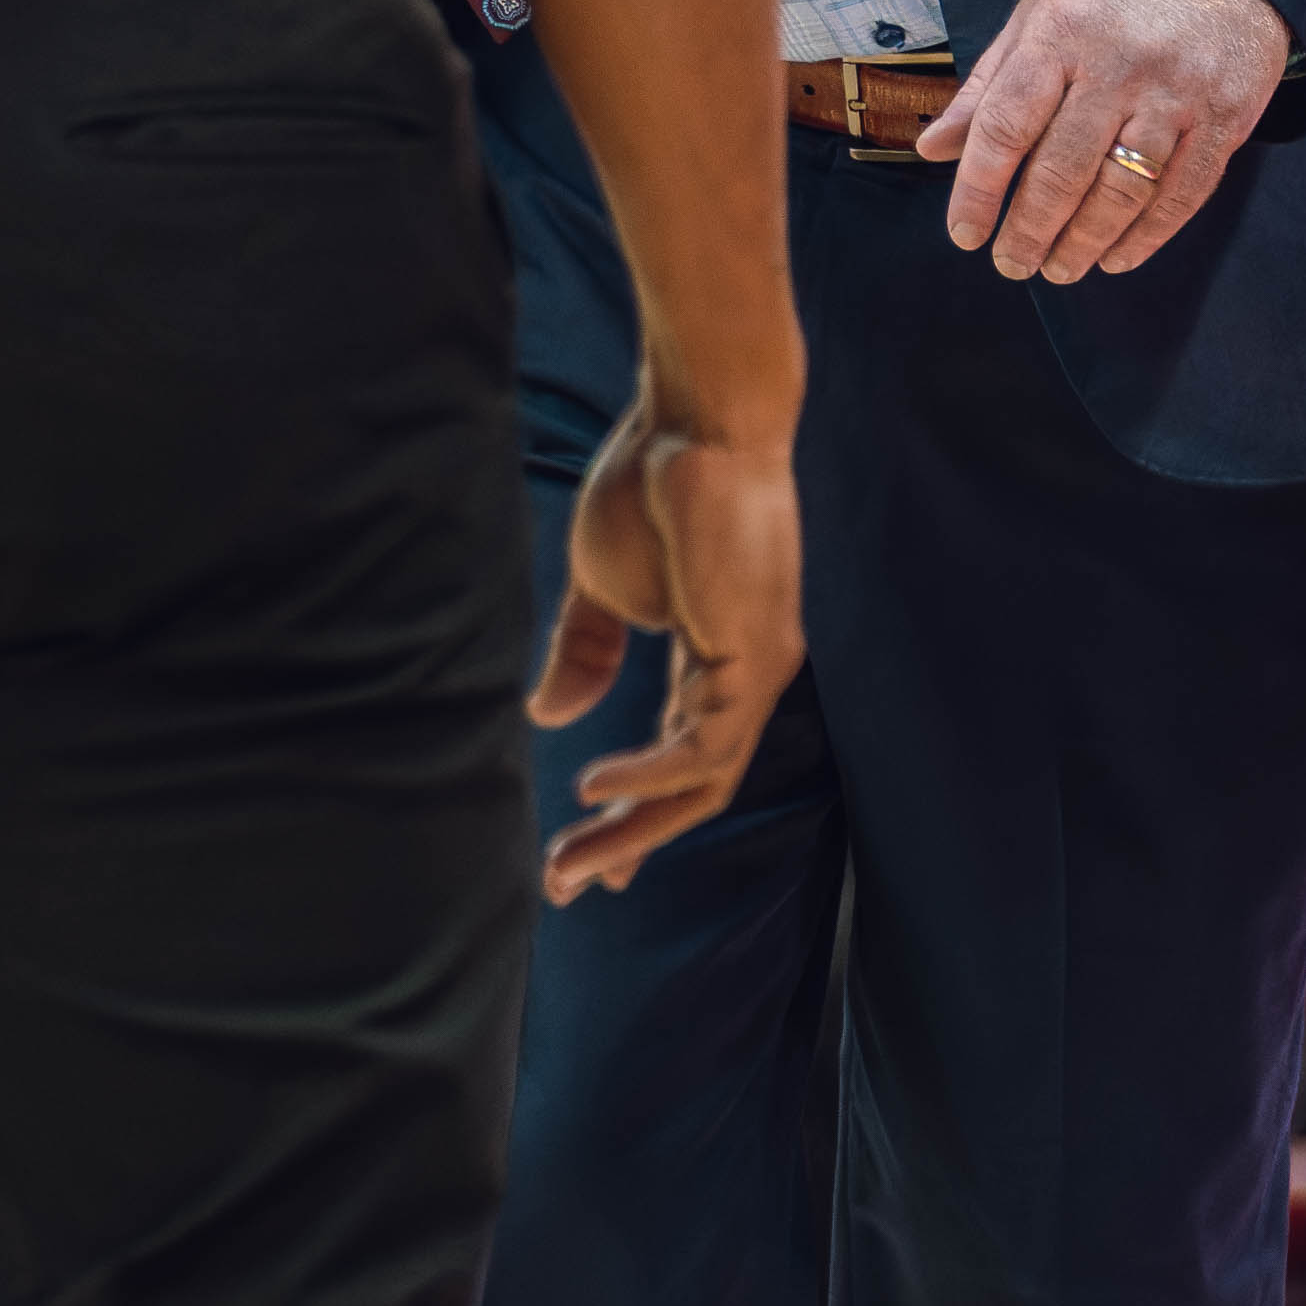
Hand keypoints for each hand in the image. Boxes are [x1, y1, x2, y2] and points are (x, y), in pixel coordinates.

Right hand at [527, 383, 799, 902]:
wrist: (694, 419)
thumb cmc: (650, 484)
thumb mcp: (602, 586)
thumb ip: (584, 653)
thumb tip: (546, 717)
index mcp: (714, 657)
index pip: (680, 757)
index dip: (632, 811)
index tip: (584, 859)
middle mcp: (747, 674)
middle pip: (693, 788)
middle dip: (627, 842)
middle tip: (565, 886)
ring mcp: (759, 669)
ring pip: (703, 784)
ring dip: (633, 830)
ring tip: (570, 862)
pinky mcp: (758, 657)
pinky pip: (706, 747)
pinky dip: (648, 775)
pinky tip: (595, 791)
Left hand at [914, 0, 1287, 284]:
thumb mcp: (1041, 8)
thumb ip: (990, 82)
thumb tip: (935, 147)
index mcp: (1063, 33)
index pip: (1007, 125)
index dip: (979, 188)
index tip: (965, 232)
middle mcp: (1119, 65)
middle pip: (1063, 170)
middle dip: (1030, 230)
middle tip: (1012, 264)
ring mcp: (1177, 93)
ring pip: (1122, 191)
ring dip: (1084, 243)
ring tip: (1059, 268)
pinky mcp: (1226, 115)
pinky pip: (1183, 193)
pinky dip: (1148, 236)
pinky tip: (1118, 256)